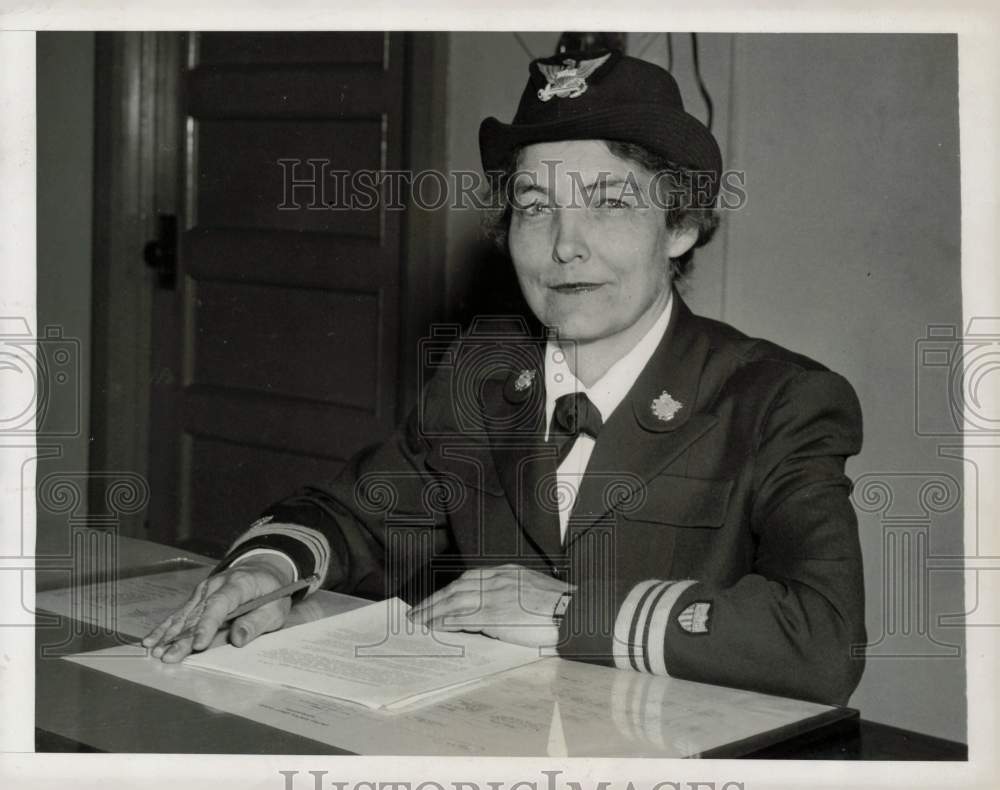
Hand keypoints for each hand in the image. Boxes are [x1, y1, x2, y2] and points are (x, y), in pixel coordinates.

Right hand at [142, 554, 295, 661]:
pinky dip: (165, 627)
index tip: (198, 645)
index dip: (208, 624)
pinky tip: (150, 640)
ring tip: (156, 651)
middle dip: (182, 637)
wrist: (263, 570)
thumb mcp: (276, 608)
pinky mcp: (197, 597)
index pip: (220, 603)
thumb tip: (237, 639)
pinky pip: (180, 614)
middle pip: (198, 613)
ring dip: (169, 634)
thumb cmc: (272, 593)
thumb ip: (257, 623)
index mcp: (240, 584)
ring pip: (185, 615)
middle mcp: (217, 584)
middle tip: (168, 657)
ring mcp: (204, 590)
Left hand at [407, 564, 572, 647]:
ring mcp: (495, 597)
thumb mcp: (534, 590)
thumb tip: (496, 610)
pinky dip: (445, 622)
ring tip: (419, 621)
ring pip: (455, 601)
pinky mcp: (494, 615)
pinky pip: (462, 618)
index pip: (470, 578)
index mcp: (508, 573)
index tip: (439, 597)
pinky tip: (435, 627)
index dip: (452, 589)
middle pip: (457, 587)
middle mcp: (498, 580)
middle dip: (436, 599)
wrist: (573, 613)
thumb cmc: (560, 608)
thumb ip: (512, 595)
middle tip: (419, 610)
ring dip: (434, 611)